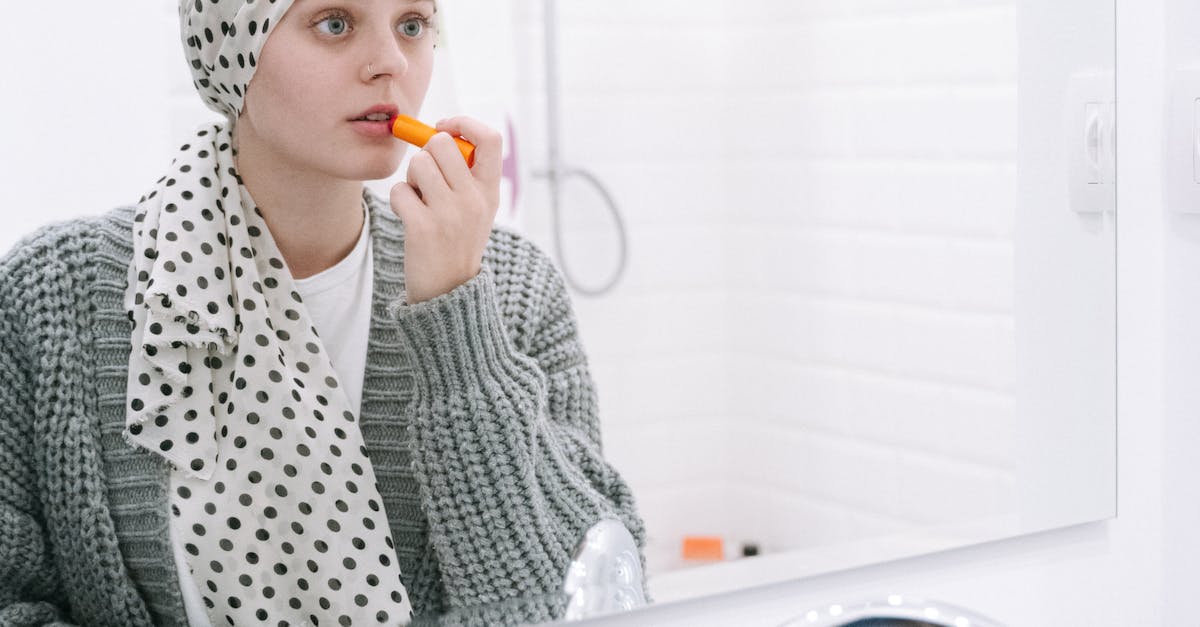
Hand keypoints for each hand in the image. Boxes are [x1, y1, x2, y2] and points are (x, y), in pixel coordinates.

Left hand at [389, 116, 501, 303]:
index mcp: (490, 191)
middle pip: (442, 143)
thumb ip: (466, 174)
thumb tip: (439, 133)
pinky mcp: (423, 228)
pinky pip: (399, 190)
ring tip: (419, 199)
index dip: (464, 123)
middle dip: (426, 153)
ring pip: (417, 163)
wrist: (448, 292)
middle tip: (427, 176)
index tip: (445, 128)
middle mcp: (474, 200)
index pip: (490, 139)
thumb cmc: (456, 241)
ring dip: (411, 178)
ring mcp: (450, 214)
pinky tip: (409, 216)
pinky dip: (398, 200)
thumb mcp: (477, 208)